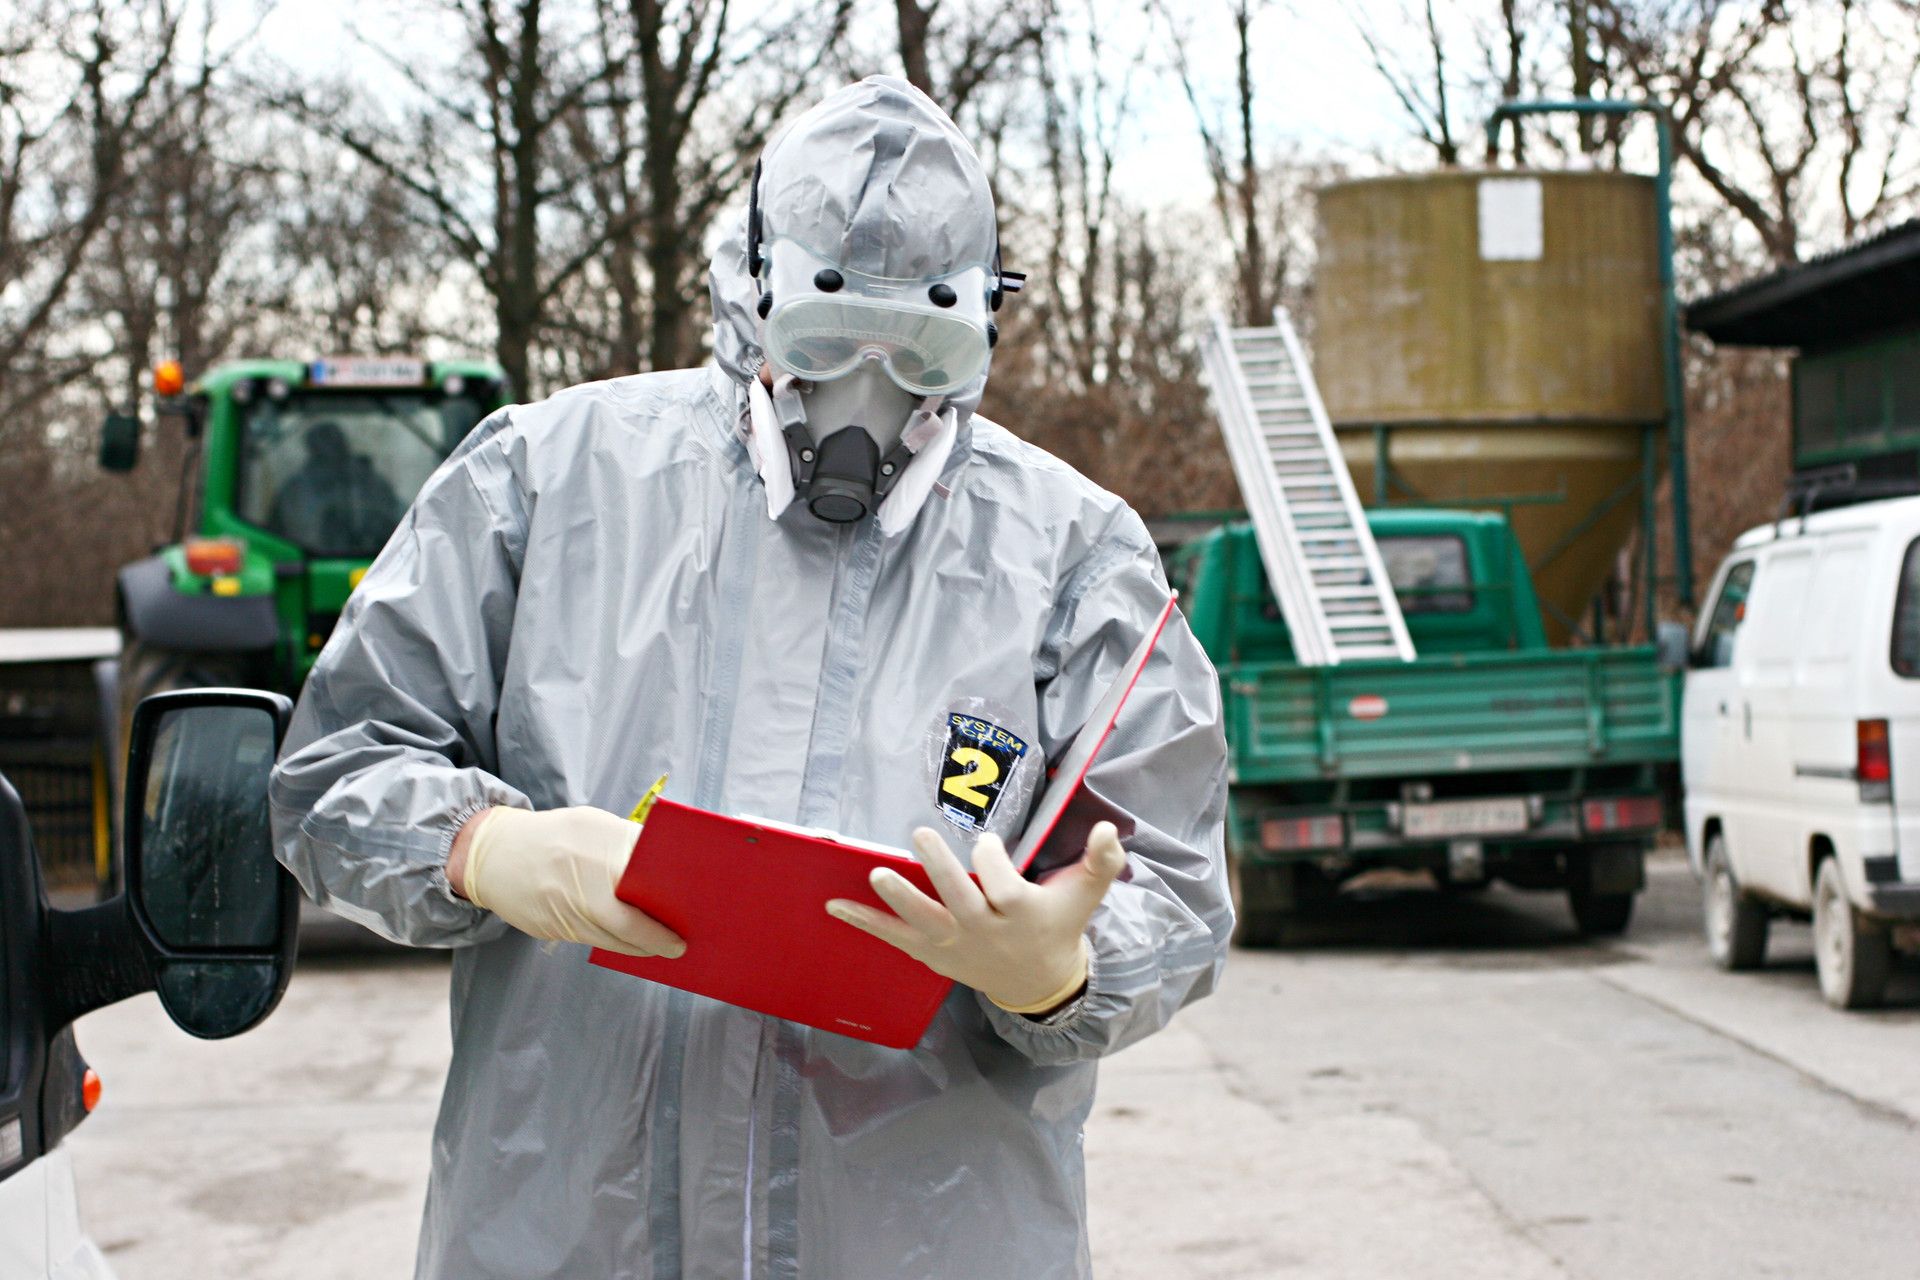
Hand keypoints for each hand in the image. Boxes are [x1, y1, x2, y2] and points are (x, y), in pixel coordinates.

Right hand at [454, 806, 685, 957]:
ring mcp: (565, 901)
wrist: (491, 853)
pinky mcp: (552, 924)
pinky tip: (634, 946)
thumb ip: (625, 844)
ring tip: (663, 948)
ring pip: (612, 935)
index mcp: (598, 836)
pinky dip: (618, 946)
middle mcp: (581, 871)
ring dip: (640, 946)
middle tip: (679, 944)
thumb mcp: (591, 826)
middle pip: (630, 914)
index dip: (673, 892)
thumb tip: (669, 876)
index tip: (693, 905)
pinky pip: (593, 941)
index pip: (647, 867)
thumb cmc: (555, 837)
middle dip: (658, 934)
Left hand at [826, 822, 1126, 1014]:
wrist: (1036, 981)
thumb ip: (1103, 862)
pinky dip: (864, 922)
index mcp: (1022, 914)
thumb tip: (1110, 829)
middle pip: (960, 899)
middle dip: (939, 869)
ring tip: (876, 872)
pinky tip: (834, 905)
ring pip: (924, 921)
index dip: (991, 856)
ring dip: (898, 897)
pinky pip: (894, 938)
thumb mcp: (1085, 895)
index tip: (986, 841)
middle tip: (920, 835)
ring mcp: (955, 945)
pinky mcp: (931, 953)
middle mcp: (986, 931)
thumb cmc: (1057, 925)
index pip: (1001, 880)